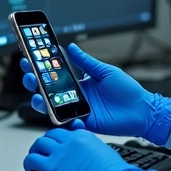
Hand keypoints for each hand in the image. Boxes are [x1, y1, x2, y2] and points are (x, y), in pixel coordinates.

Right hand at [21, 44, 170, 144]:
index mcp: (80, 82)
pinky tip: (53, 110)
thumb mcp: (106, 71)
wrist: (142, 111)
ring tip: (36, 93)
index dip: (41, 66)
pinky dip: (57, 117)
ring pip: (51, 106)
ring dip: (40, 99)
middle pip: (47, 89)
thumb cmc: (128, 91)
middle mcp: (75, 96)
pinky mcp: (82, 122)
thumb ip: (87, 62)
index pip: (55, 73)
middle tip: (29, 73)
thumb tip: (71, 48)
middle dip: (34, 81)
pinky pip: (65, 121)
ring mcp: (77, 109)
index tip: (30, 56)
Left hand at [24, 120, 155, 170]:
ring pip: (39, 144)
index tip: (57, 146)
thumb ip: (91, 148)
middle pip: (50, 135)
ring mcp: (60, 153)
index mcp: (84, 136)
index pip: (65, 131)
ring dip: (35, 151)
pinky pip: (32, 159)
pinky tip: (30, 169)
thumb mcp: (104, 152)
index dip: (59, 139)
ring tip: (34, 160)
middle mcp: (71, 141)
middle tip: (43, 152)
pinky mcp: (52, 167)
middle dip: (45, 144)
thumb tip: (86, 154)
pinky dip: (28, 163)